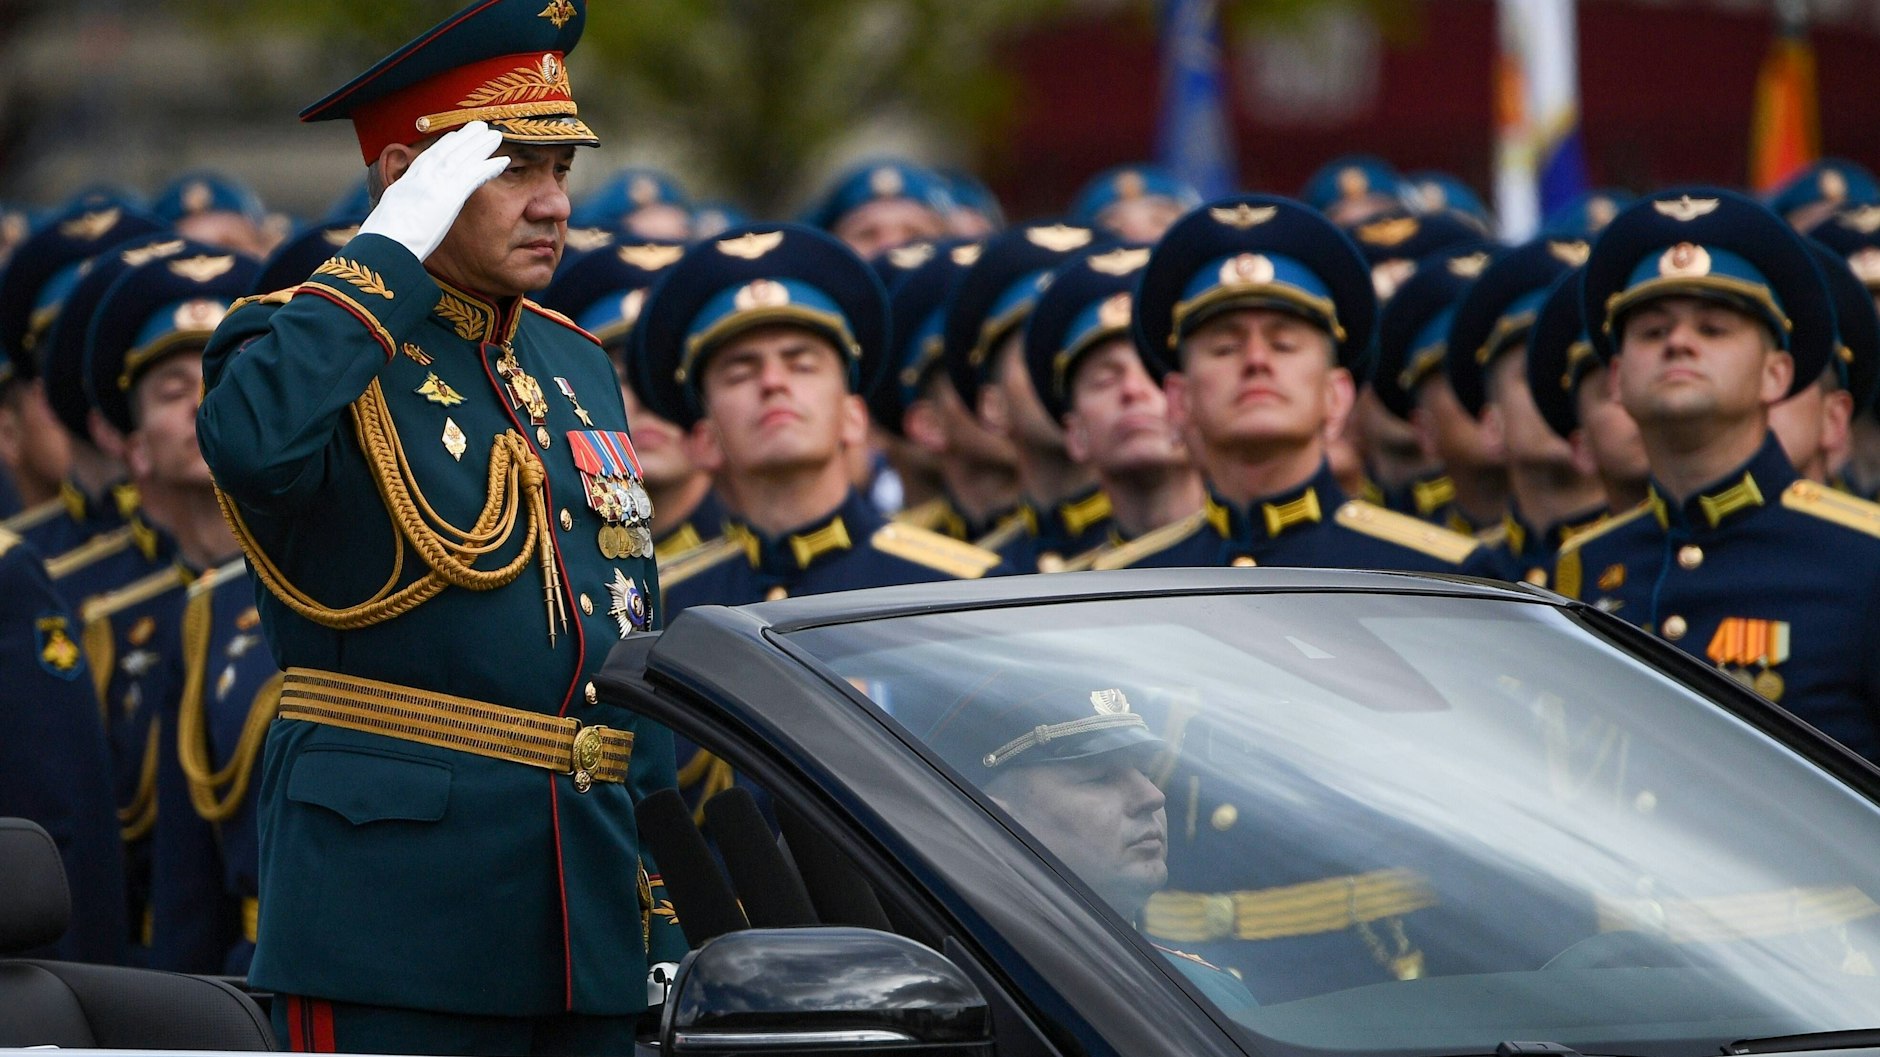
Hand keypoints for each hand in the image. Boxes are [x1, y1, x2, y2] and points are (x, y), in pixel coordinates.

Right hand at [358, 121, 509, 261]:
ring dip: (481, 145)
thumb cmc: (385, 236)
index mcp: (408, 180)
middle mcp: (423, 175)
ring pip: (464, 157)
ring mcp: (438, 182)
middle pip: (448, 150)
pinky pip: (475, 176)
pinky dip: (489, 167)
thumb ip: (399, 206)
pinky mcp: (451, 194)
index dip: (444, 145)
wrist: (387, 241)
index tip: (455, 136)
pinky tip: (502, 162)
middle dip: (465, 138)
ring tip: (494, 135)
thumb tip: (399, 212)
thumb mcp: (389, 212)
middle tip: (479, 127)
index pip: (429, 157)